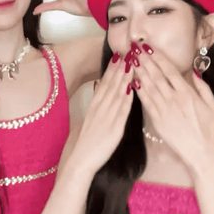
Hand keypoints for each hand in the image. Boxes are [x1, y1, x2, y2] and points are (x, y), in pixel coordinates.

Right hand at [68, 54, 132, 174]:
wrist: (81, 160)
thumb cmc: (86, 143)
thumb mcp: (89, 121)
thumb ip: (95, 108)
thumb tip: (98, 93)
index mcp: (94, 107)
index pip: (103, 84)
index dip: (111, 69)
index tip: (118, 56)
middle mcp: (100, 109)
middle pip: (110, 85)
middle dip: (119, 68)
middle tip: (127, 52)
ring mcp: (107, 118)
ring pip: (117, 94)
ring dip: (124, 78)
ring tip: (131, 63)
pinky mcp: (114, 129)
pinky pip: (122, 111)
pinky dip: (127, 98)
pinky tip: (132, 88)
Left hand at [134, 48, 213, 170]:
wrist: (200, 151)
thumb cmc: (207, 129)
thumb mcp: (212, 105)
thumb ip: (202, 87)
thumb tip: (193, 72)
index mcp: (187, 93)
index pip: (169, 70)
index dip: (158, 57)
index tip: (149, 47)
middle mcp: (174, 99)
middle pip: (156, 75)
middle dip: (145, 60)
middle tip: (134, 48)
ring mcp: (164, 110)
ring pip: (148, 87)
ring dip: (139, 72)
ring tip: (131, 60)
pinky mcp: (157, 121)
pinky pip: (146, 103)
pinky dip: (138, 91)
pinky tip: (132, 81)